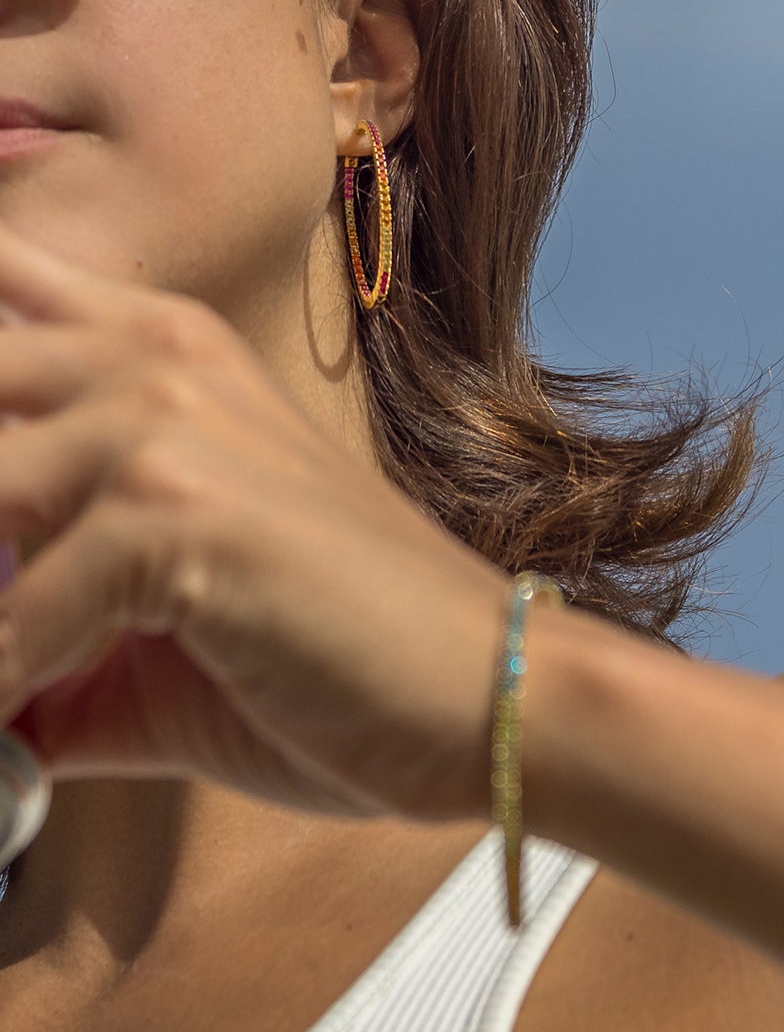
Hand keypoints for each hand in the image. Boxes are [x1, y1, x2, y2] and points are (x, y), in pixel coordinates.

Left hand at [0, 218, 509, 823]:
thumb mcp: (165, 608)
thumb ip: (42, 619)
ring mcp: (164, 427)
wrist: (488, 694)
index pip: (0, 288)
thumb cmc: (341, 655)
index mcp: (155, 349)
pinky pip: (15, 616)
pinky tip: (20, 743)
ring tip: (9, 691)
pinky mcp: (184, 515)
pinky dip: (7, 693)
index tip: (3, 523)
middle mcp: (151, 359)